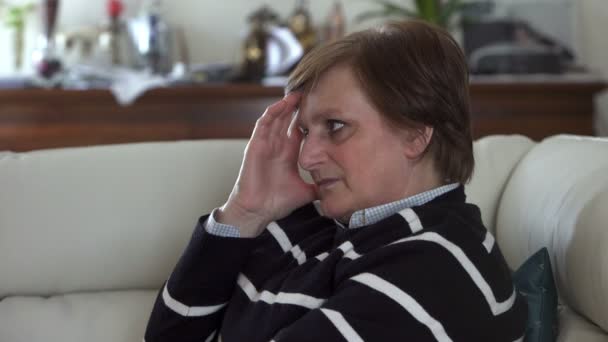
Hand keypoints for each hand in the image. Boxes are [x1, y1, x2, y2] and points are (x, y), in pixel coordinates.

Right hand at [217, 92, 315, 236]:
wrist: (258, 211)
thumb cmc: (276, 202)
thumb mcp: (306, 191)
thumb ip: (319, 187)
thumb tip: (338, 189)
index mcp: (289, 154)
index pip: (300, 130)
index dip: (310, 119)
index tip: (323, 108)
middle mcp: (278, 146)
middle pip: (288, 120)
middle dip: (299, 106)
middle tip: (312, 92)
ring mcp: (266, 144)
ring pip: (277, 118)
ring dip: (286, 105)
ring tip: (299, 93)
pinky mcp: (256, 145)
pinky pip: (264, 124)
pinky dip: (273, 113)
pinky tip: (283, 104)